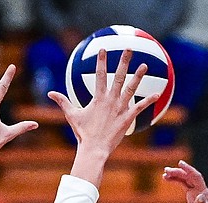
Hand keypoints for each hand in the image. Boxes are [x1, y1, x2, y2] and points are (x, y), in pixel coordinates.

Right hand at [48, 49, 156, 178]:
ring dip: (138, 76)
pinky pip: (140, 107)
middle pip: (118, 76)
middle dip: (124, 61)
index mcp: (98, 98)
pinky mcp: (127, 118)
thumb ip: (63, 102)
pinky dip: (148, 100)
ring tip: (145, 65)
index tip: (104, 50)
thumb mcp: (72, 115)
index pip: (100, 75)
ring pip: (131, 88)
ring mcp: (120, 108)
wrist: (93, 149)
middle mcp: (110, 100)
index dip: (101, 61)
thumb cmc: (83, 133)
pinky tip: (158, 94)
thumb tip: (50, 93)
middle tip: (129, 48)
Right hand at [163, 160, 207, 202]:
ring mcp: (196, 195)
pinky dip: (176, 181)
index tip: (179, 163)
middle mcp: (200, 192)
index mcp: (204, 194)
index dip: (188, 169)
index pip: (196, 177)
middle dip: (178, 172)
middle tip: (166, 170)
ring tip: (165, 174)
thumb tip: (200, 196)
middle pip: (189, 177)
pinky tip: (168, 179)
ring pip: (186, 180)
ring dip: (176, 175)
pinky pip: (184, 185)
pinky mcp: (192, 199)